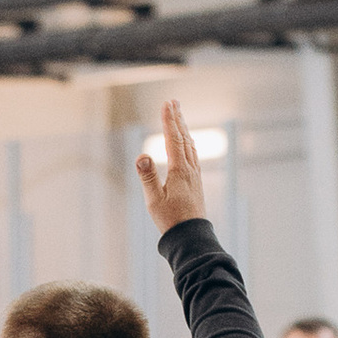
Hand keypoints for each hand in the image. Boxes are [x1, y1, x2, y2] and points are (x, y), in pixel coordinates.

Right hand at [135, 98, 210, 233]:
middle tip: (174, 101)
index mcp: (179, 170)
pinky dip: (189, 143)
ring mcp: (195, 175)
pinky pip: (193, 155)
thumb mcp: (154, 200)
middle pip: (184, 137)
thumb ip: (148, 176)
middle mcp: (190, 169)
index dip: (169, 120)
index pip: (173, 139)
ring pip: (190, 145)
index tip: (166, 103)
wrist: (191, 236)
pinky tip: (188, 143)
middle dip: (178, 118)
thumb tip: (141, 155)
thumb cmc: (170, 220)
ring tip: (180, 117)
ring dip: (184, 129)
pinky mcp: (196, 182)